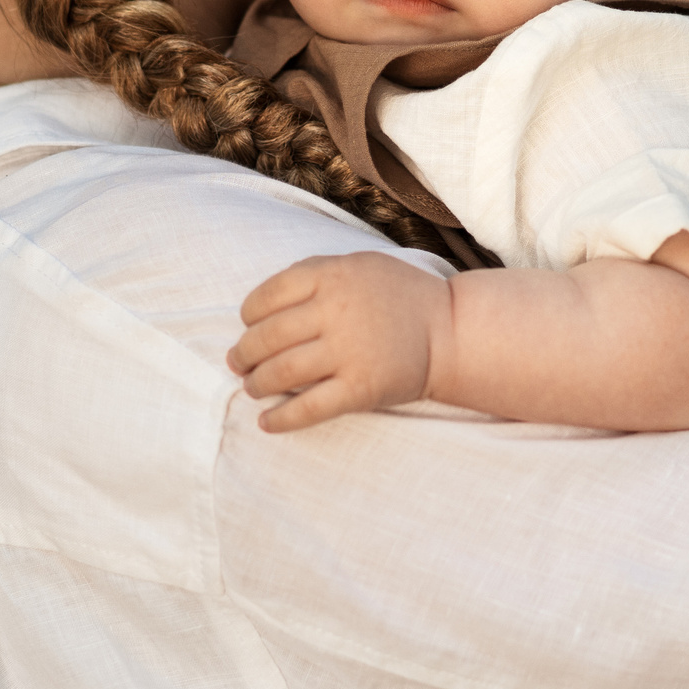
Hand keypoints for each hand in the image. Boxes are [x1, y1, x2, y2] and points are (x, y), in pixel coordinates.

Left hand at [227, 252, 450, 432]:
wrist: (451, 331)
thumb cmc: (400, 296)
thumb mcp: (359, 265)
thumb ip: (314, 273)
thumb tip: (263, 306)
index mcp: (331, 275)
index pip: (267, 296)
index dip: (249, 315)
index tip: (248, 326)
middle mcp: (336, 311)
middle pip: (267, 337)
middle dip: (244, 354)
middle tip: (238, 363)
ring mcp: (348, 352)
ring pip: (282, 372)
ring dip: (257, 384)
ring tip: (252, 388)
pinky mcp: (360, 389)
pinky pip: (309, 408)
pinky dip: (281, 419)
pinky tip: (267, 423)